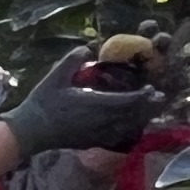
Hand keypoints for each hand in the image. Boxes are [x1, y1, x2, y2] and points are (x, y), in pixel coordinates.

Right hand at [3, 56, 160, 158]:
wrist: (31, 131)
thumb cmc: (43, 103)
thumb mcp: (54, 77)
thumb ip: (72, 60)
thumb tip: (87, 48)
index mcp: (96, 103)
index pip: (129, 100)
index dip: (144, 95)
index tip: (152, 88)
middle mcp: (103, 121)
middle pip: (135, 116)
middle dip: (148, 107)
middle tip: (157, 98)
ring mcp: (101, 134)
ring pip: (130, 127)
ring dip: (141, 119)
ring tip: (147, 110)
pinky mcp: (96, 142)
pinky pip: (120, 136)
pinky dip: (129, 129)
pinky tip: (129, 124)